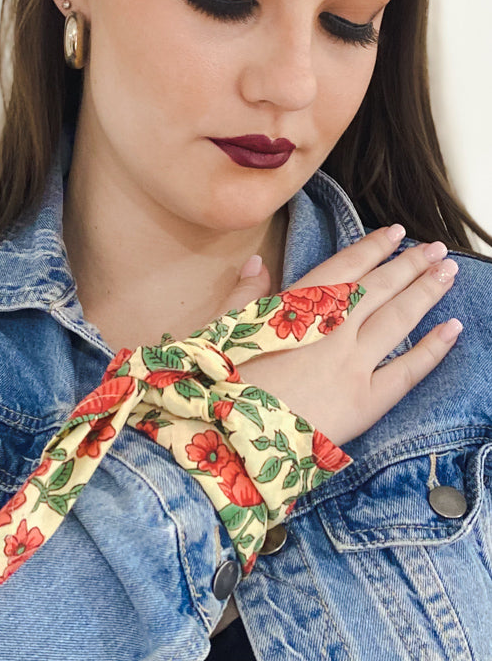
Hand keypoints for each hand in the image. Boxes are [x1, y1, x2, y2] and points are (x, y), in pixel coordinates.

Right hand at [220, 227, 460, 446]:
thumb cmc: (222, 387)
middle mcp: (331, 331)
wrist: (232, 440)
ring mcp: (352, 365)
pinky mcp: (365, 402)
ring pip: (398, 320)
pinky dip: (433, 348)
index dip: (372, 248)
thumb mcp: (223, 330)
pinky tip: (452, 328)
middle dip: (410, 265)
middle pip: (380, 289)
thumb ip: (244, 294)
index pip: (344, 268)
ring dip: (426, 293)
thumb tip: (258, 262)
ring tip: (449, 272)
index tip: (394, 232)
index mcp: (296, 310)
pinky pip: (407, 371)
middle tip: (436, 248)